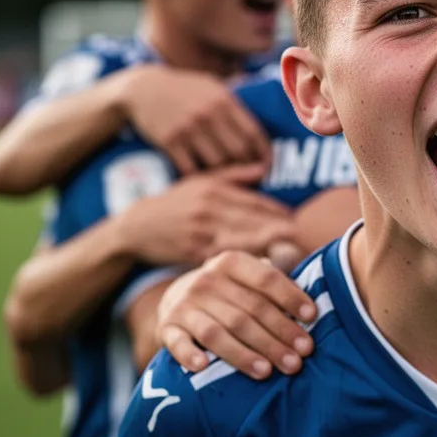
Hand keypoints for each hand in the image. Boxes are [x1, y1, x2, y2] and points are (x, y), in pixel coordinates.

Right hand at [118, 164, 295, 265]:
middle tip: (301, 240)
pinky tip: (261, 268)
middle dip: (279, 231)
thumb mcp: (200, 181)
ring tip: (290, 255)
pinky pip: (225, 259)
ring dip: (268, 248)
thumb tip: (263, 167)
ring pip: (242, 241)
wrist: (135, 228)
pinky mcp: (193, 254)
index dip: (278, 213)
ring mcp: (201, 232)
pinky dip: (244, 263)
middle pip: (253, 221)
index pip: (254, 201)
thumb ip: (234, 174)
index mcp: (214, 190)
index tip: (295, 222)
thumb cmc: (174, 203)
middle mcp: (209, 210)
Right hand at [119, 65, 270, 173]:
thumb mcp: (212, 85)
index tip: (268, 164)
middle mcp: (208, 114)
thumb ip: (234, 103)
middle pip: (238, 151)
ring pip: (217, 163)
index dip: (263, 152)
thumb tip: (263, 120)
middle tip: (251, 176)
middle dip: (247, 167)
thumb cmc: (184, 88)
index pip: (253, 132)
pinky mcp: (169, 141)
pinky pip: (192, 168)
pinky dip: (201, 177)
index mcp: (223, 100)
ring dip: (226, 174)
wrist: (143, 88)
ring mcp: (188, 128)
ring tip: (231, 179)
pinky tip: (206, 180)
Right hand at [157, 250, 317, 379]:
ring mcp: (185, 304)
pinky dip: (190, 354)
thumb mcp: (248, 276)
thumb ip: (276, 282)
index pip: (267, 279)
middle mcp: (207, 280)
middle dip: (278, 336)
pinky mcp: (168, 327)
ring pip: (219, 332)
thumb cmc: (230, 291)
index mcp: (232, 263)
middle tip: (301, 357)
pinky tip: (205, 368)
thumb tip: (317, 299)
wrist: (178, 296)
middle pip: (248, 312)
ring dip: (244, 354)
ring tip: (269, 371)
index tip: (313, 318)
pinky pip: (178, 343)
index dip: (291, 298)